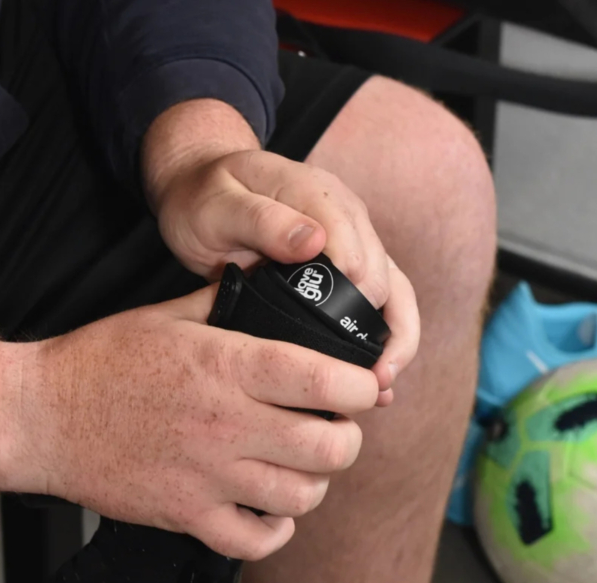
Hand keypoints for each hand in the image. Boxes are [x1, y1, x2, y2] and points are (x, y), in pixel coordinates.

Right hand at [9, 287, 378, 559]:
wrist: (41, 416)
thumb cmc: (103, 362)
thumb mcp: (170, 315)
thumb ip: (230, 306)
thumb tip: (273, 294)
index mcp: (226, 366)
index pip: (324, 379)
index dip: (361, 385)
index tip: (363, 386)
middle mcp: (225, 423)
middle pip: (329, 447)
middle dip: (347, 438)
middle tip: (335, 427)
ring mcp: (207, 475)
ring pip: (302, 497)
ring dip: (315, 482)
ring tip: (302, 464)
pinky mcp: (186, 514)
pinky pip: (255, 540)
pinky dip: (275, 529)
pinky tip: (269, 507)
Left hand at [142, 101, 419, 404]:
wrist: (201, 186)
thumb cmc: (204, 196)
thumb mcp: (219, 206)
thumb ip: (262, 220)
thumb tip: (315, 241)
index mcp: (316, 194)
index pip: (353, 244)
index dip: (357, 293)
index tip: (349, 336)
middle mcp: (345, 215)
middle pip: (385, 274)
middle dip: (386, 329)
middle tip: (370, 380)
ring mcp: (351, 238)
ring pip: (394, 289)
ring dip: (395, 338)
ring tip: (382, 383)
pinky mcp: (346, 261)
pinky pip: (379, 297)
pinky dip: (384, 335)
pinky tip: (379, 371)